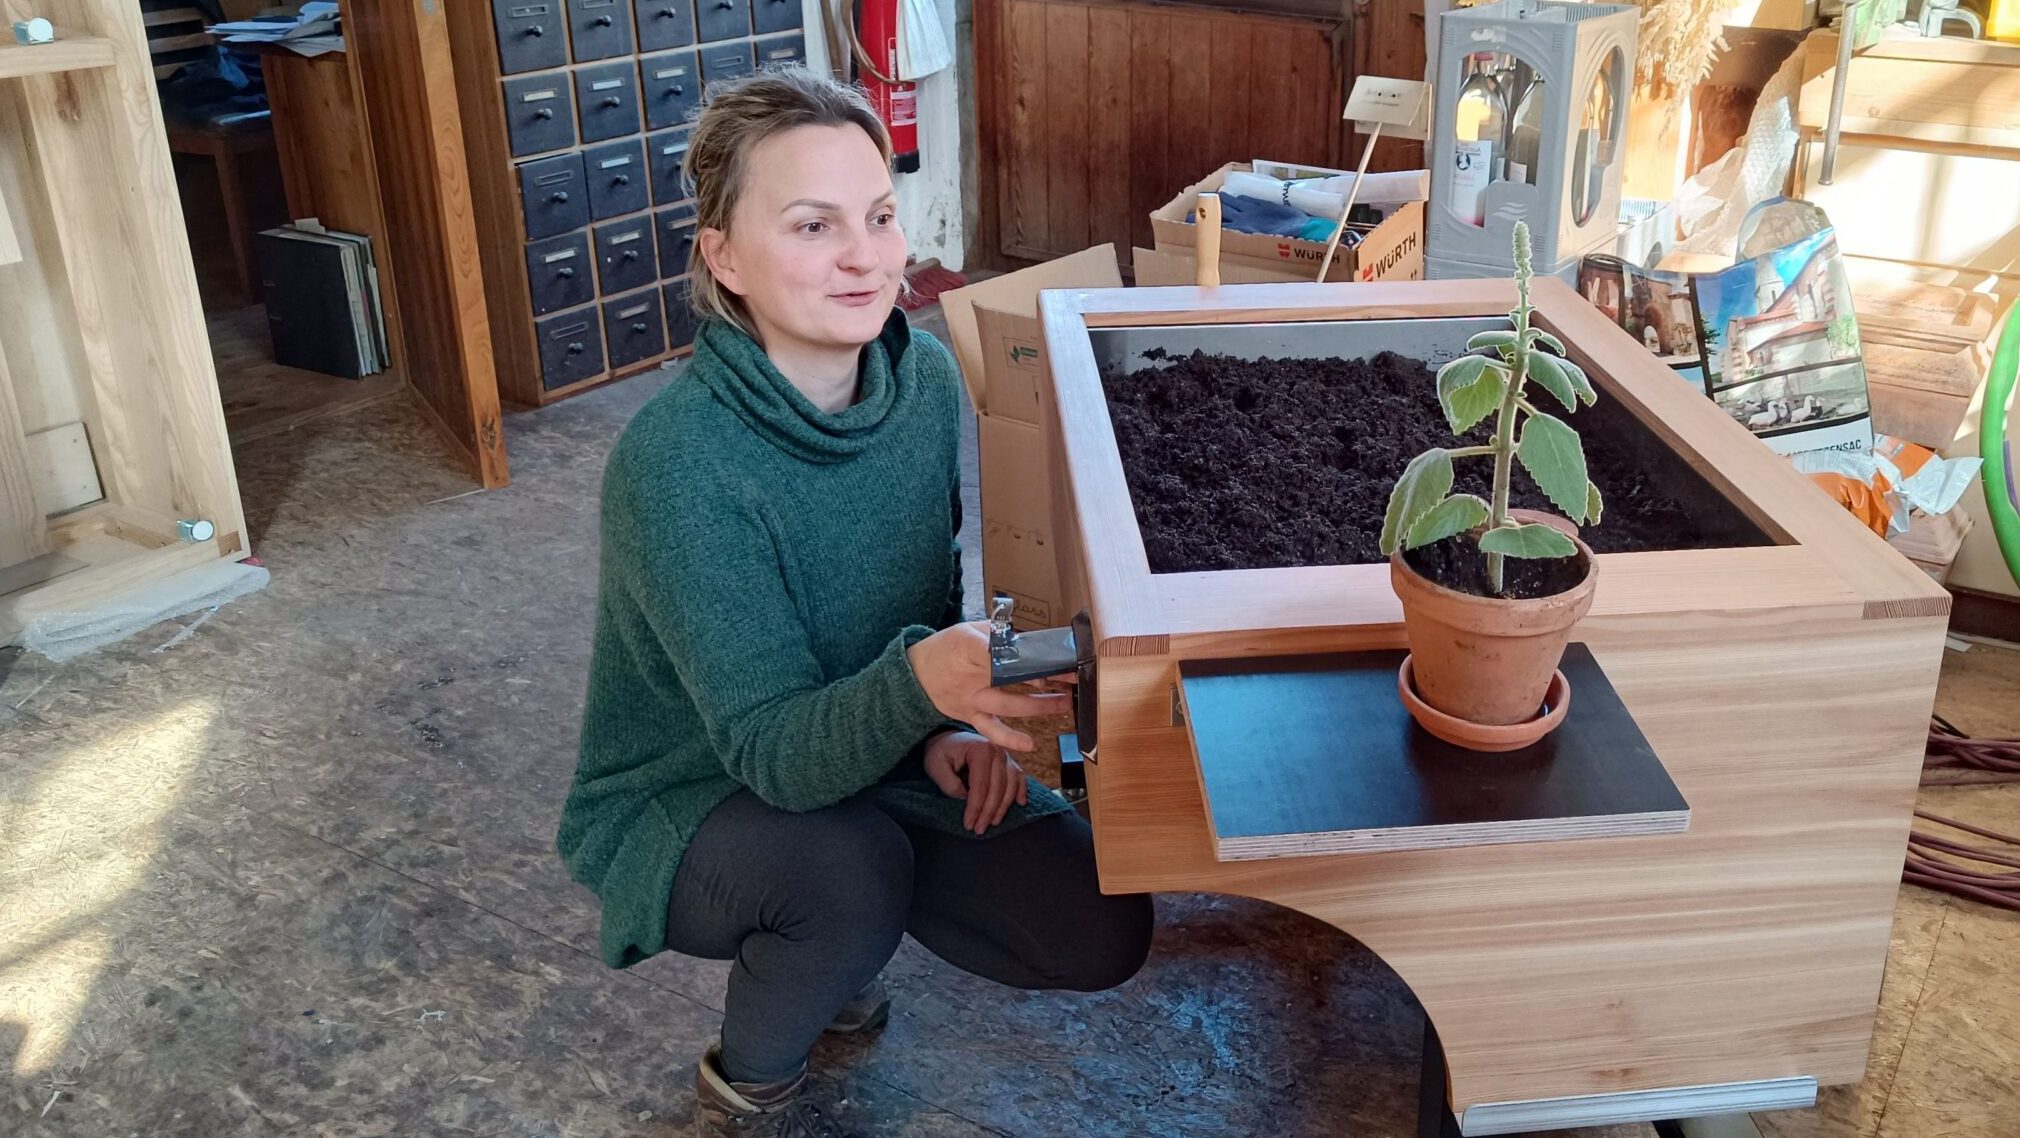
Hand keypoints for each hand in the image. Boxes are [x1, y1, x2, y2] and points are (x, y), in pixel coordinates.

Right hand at [905, 621, 1068, 751]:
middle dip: (1045, 677)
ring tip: (1063, 704)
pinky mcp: (969, 715)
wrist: (913, 675)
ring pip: (1008, 706)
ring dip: (1038, 706)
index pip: (1003, 649)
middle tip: (1070, 676)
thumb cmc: (944, 648)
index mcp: (969, 647)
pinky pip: (991, 730)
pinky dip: (1010, 739)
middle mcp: (971, 675)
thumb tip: (1026, 639)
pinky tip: (1030, 744)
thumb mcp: (967, 628)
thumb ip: (996, 632)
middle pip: (1013, 677)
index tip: (1049, 655)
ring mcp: (971, 699)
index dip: (1027, 653)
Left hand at [922, 730, 1028, 833]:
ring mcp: (1006, 755)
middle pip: (998, 788)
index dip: (975, 808)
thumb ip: (948, 783)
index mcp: (980, 749)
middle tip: (979, 829)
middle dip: (989, 812)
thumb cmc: (941, 752)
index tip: (968, 824)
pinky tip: (1020, 803)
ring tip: (993, 822)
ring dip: (1003, 807)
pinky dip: (1021, 790)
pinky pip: (1020, 777)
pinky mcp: (1009, 760)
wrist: (948, 738)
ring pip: (1011, 785)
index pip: (981, 785)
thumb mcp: (935, 766)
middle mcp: (997, 750)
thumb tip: (965, 798)